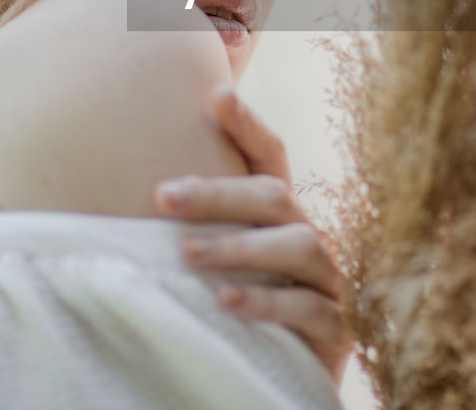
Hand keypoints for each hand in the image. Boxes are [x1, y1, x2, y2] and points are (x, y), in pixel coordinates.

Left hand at [153, 84, 353, 385]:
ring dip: (238, 247)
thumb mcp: (226, 261)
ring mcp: (331, 279)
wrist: (291, 380)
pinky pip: (308, 306)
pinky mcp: (339, 327)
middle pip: (274, 196)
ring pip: (297, 245)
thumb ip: (200, 226)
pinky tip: (224, 300)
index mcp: (283, 215)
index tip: (217, 95)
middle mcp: (312, 237)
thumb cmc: (246, 308)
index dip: (248, 125)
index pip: (271, 157)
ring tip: (186, 254)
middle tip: (162, 197)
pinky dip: (266, 301)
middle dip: (218, 193)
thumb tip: (137, 190)